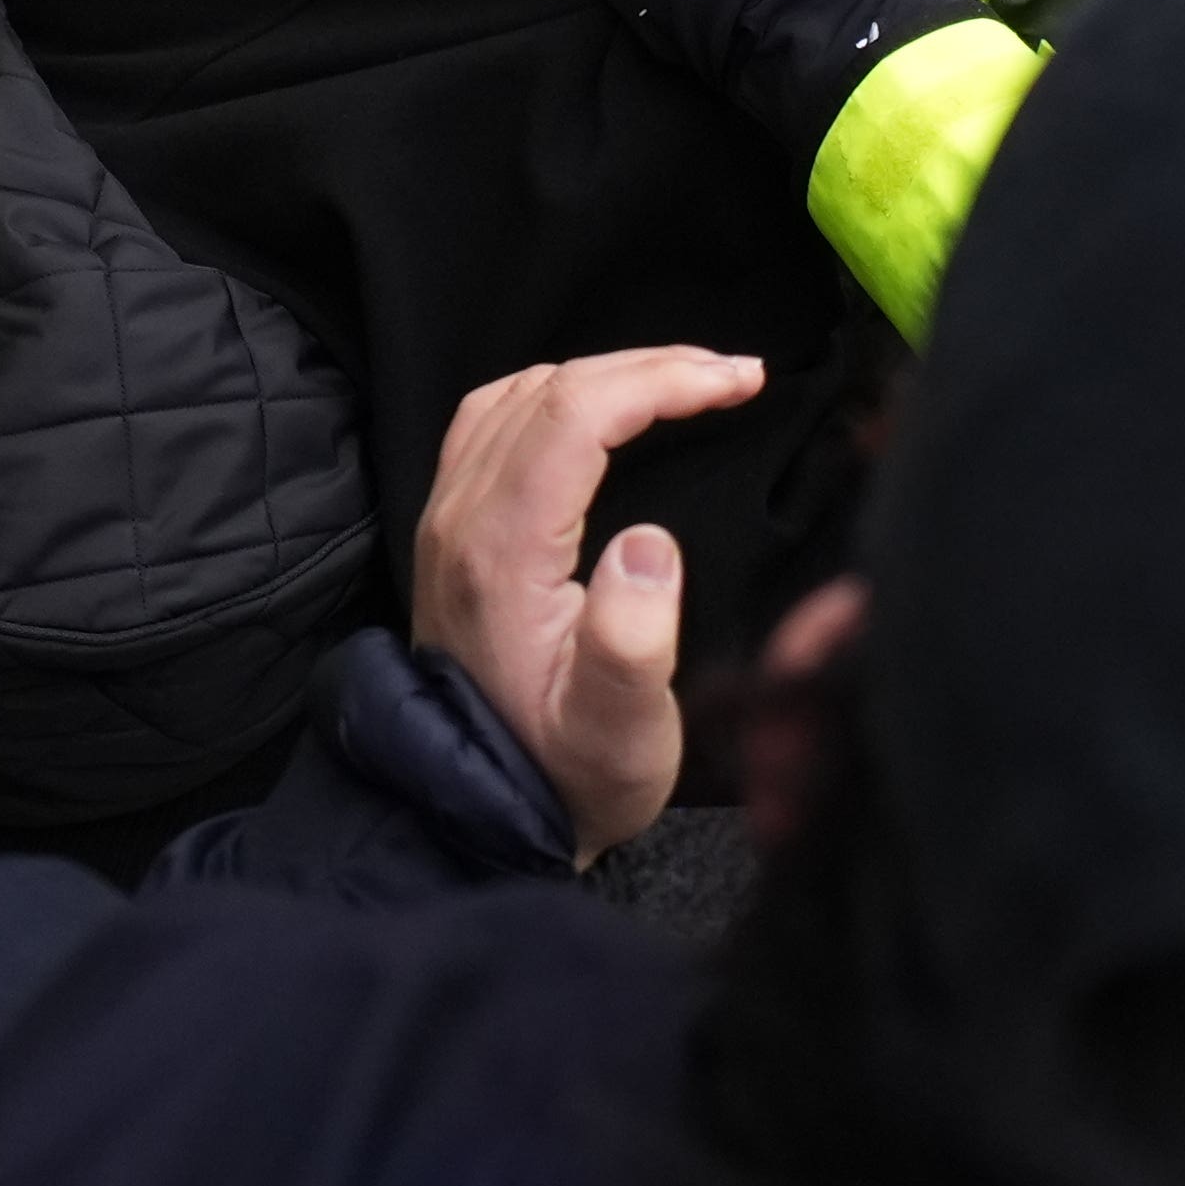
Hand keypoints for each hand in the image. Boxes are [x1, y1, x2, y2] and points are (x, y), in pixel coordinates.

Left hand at [410, 349, 770, 860]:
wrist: (480, 819)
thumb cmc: (565, 778)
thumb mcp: (617, 733)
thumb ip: (632, 642)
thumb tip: (650, 542)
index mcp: (499, 552)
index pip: (574, 415)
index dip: (661, 380)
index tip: (739, 383)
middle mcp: (459, 522)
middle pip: (548, 390)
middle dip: (650, 366)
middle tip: (735, 376)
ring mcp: (446, 523)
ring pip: (515, 395)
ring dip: (604, 372)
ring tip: (685, 381)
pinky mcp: (450, 535)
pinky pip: (491, 422)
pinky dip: (557, 394)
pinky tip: (603, 408)